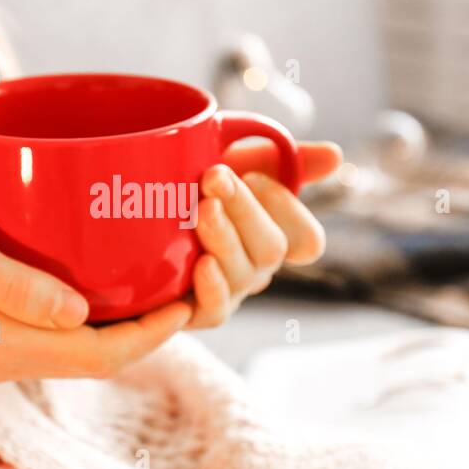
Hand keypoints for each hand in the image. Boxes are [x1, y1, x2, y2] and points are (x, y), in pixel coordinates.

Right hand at [0, 196, 191, 381]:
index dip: (148, 335)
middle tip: (186, 288)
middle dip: (146, 332)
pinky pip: (55, 334)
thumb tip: (79, 312)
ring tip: (157, 284)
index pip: (95, 356)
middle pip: (95, 358)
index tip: (185, 301)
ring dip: (121, 325)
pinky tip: (105, 282)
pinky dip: (90, 315)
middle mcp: (2, 359)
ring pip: (77, 349)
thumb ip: (11, 285)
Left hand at [187, 140, 340, 328]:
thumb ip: (281, 157)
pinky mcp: (195, 313)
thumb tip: (335, 156)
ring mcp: (228, 291)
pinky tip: (199, 264)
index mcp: (271, 233)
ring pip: (243, 275)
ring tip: (202, 210)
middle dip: (245, 210)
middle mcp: (255, 267)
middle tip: (214, 177)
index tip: (253, 175)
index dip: (288, 209)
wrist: (133, 212)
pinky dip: (212, 288)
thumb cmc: (188, 183)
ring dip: (225, 239)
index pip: (307, 238)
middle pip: (271, 249)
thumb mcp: (230, 160)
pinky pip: (216, 312)